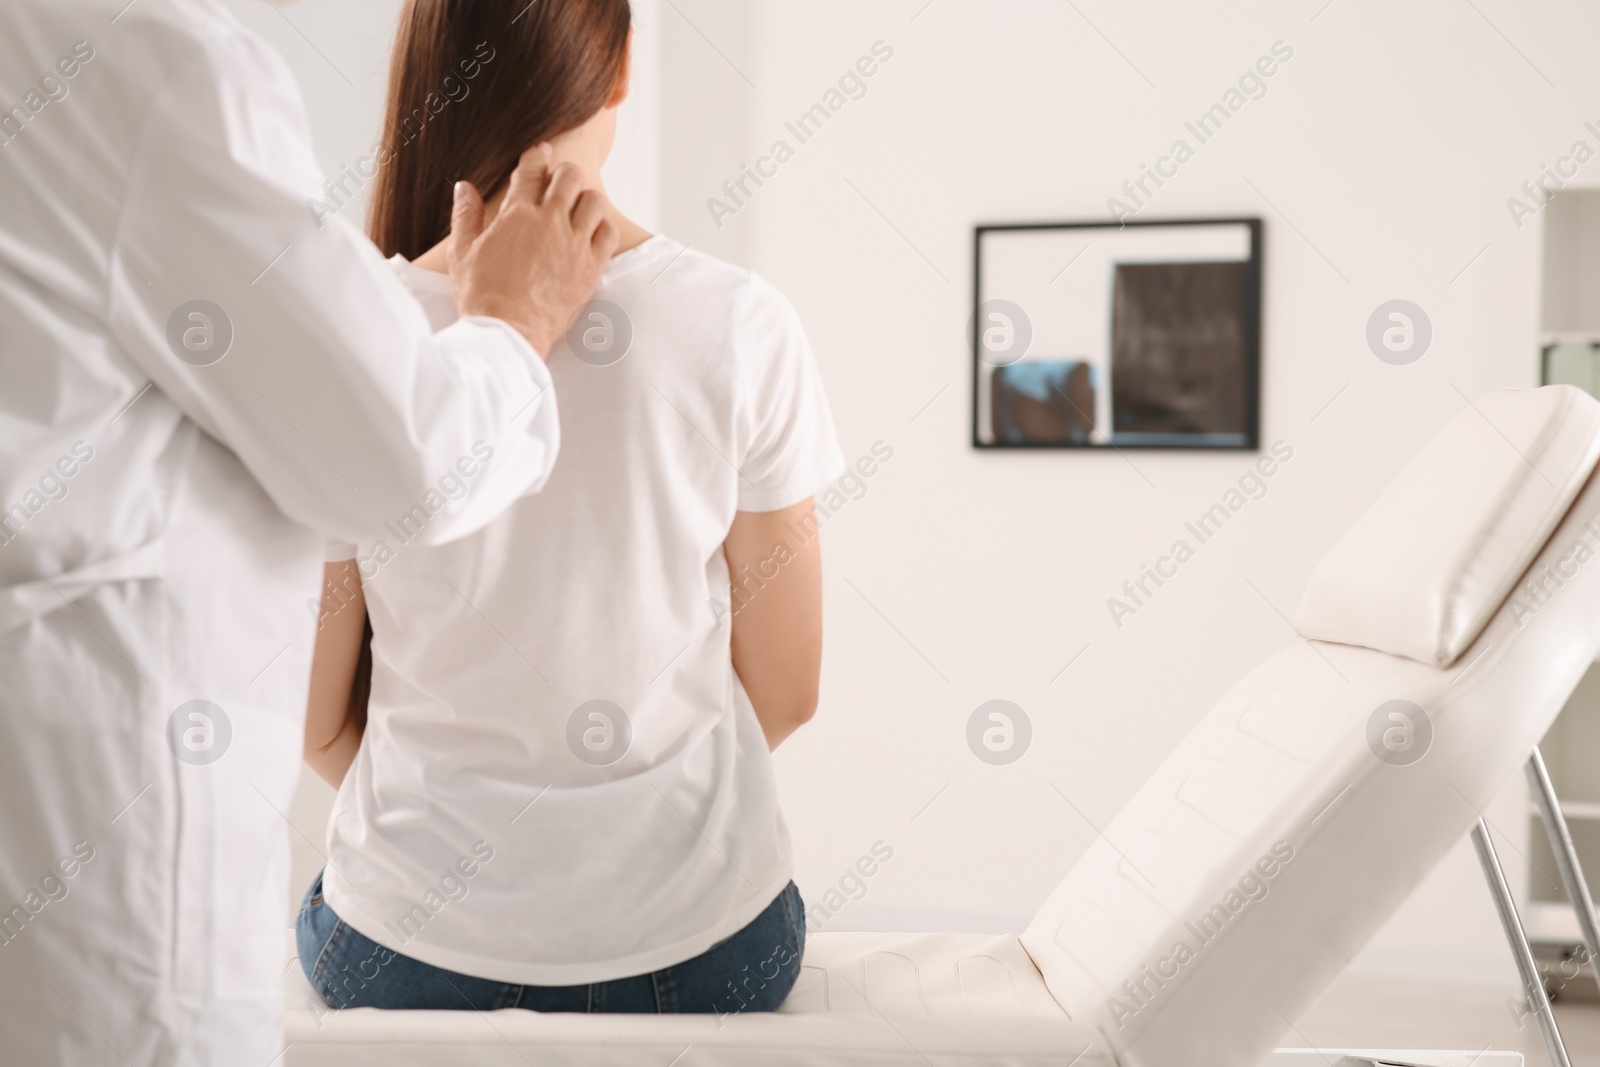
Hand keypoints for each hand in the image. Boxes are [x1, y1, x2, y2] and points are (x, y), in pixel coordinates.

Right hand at [447, 143, 619, 357]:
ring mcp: (574, 244)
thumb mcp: (462, 252)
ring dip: (585, 198)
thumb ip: (465, 215)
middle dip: (563, 173)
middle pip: (569, 176)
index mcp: (516, 213)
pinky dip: (602, 228)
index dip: (536, 155)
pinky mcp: (591, 267)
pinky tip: (590, 234)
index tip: (539, 153)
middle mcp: (549, 222)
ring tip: (577, 208)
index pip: (531, 169)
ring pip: (594, 201)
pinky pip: (608, 233)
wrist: (509, 332)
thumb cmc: (480, 295)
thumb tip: (464, 186)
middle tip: (558, 181)